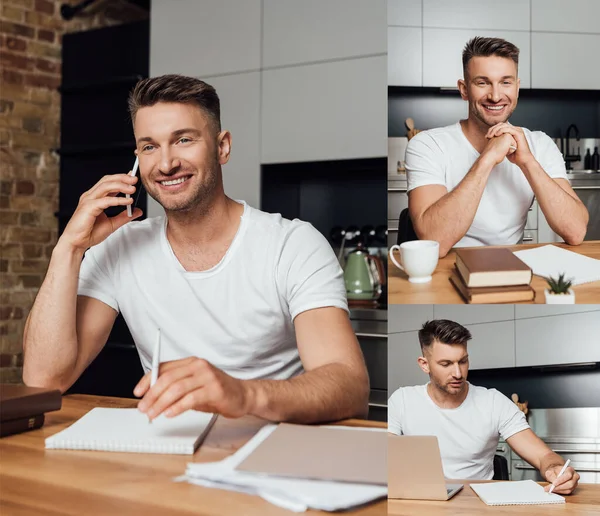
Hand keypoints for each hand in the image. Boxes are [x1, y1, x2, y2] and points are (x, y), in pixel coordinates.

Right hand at [60, 173, 141, 252]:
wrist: (77, 243)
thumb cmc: (89, 233)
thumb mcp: (112, 223)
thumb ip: (124, 216)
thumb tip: (137, 211)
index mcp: (94, 198)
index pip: (108, 183)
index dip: (121, 178)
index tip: (133, 177)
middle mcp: (90, 196)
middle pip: (107, 181)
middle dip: (122, 178)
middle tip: (135, 179)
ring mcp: (88, 201)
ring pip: (106, 187)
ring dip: (121, 185)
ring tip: (132, 188)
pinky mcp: (88, 207)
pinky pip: (106, 201)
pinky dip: (118, 200)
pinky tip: (128, 201)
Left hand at [135, 357, 251, 419]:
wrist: (243, 395)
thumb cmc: (218, 392)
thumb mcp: (194, 386)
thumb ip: (176, 388)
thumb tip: (152, 397)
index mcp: (192, 362)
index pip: (164, 367)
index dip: (148, 380)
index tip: (138, 393)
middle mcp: (199, 366)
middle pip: (168, 378)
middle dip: (152, 395)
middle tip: (144, 408)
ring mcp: (208, 377)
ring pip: (177, 389)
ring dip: (161, 403)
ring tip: (153, 414)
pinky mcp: (215, 389)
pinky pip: (190, 399)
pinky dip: (177, 407)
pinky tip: (170, 414)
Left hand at [486, 123, 534, 167]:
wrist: (522, 160)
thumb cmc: (514, 155)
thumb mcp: (504, 146)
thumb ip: (499, 142)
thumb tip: (491, 141)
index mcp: (511, 131)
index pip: (500, 126)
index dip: (492, 130)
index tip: (486, 137)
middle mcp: (515, 129)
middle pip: (502, 124)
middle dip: (493, 129)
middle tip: (487, 136)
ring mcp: (517, 131)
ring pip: (504, 126)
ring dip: (496, 129)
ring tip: (490, 135)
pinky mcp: (519, 134)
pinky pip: (509, 129)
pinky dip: (501, 131)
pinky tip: (496, 134)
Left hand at [544, 464, 579, 494]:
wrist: (555, 473)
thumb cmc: (554, 471)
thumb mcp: (550, 471)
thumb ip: (552, 475)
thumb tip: (553, 481)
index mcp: (570, 470)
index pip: (568, 475)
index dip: (561, 480)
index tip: (554, 483)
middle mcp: (575, 477)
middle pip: (570, 484)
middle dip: (559, 487)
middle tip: (551, 488)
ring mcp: (575, 483)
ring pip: (568, 489)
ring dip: (559, 490)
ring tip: (550, 489)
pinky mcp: (572, 489)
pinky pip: (567, 492)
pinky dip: (559, 491)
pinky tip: (554, 490)